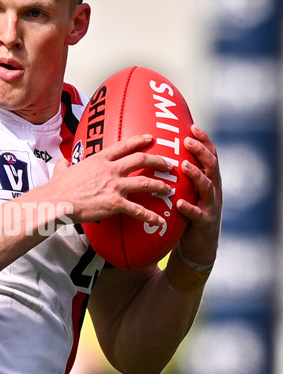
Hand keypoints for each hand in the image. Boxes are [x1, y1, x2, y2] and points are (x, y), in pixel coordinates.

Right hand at [53, 134, 178, 228]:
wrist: (57, 201)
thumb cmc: (58, 188)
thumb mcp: (61, 170)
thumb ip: (65, 164)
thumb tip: (63, 162)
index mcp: (100, 160)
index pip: (124, 146)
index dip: (140, 141)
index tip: (151, 139)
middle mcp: (111, 170)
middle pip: (141, 161)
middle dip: (158, 162)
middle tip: (169, 165)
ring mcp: (115, 186)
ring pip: (145, 183)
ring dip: (160, 186)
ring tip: (169, 190)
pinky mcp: (115, 203)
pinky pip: (138, 210)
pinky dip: (151, 216)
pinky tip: (160, 220)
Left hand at [175, 124, 221, 265]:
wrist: (199, 246)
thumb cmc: (188, 213)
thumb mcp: (187, 191)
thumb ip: (180, 175)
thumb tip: (160, 153)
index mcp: (209, 179)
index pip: (210, 155)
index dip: (204, 140)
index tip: (192, 127)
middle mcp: (213, 189)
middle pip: (212, 166)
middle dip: (200, 152)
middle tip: (187, 142)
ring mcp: (211, 206)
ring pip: (208, 188)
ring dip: (196, 176)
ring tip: (184, 167)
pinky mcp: (205, 223)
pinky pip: (198, 215)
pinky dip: (189, 209)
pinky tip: (180, 204)